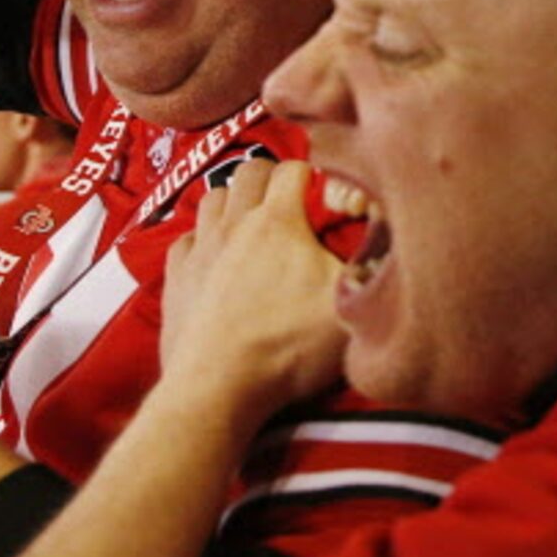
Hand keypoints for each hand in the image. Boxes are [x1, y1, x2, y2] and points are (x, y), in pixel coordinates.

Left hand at [147, 160, 347, 443]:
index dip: (312, 173)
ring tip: (251, 223)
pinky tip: (214, 257)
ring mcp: (200, 249)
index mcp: (278, 221)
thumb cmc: (288, 347)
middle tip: (290, 203)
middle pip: (250, 171)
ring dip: (233, 201)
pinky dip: (201, 238)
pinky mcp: (175, 277)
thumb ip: (367, 266)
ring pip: (213, 197)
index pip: (294, 168)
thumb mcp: (349, 307)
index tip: (324, 192)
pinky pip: (184, 237)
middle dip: (271, 178)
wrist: (218, 388)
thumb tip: (382, 242)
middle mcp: (235, 223)